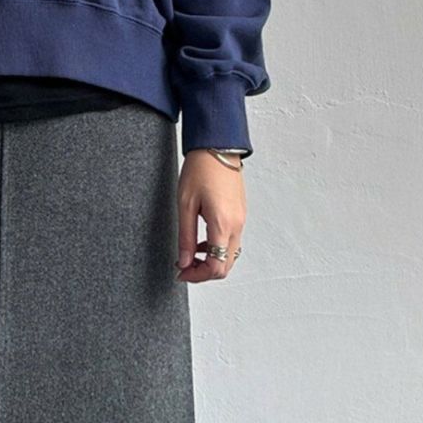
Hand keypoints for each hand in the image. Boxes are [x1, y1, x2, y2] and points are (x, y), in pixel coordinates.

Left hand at [175, 150, 244, 282]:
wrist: (218, 146)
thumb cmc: (201, 169)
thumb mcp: (185, 206)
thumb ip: (186, 238)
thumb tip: (185, 262)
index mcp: (223, 224)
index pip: (216, 267)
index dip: (197, 276)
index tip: (181, 272)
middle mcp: (237, 225)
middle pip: (225, 266)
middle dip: (204, 272)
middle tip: (184, 267)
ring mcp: (241, 220)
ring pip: (229, 256)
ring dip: (211, 261)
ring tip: (190, 253)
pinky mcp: (240, 215)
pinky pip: (231, 242)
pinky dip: (217, 249)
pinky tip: (202, 241)